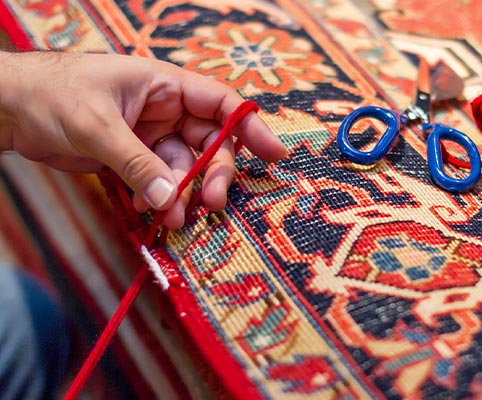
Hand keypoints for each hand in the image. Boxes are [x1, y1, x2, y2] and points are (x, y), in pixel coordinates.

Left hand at [0, 51, 285, 227]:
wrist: (10, 110)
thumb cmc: (51, 95)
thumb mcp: (97, 125)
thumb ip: (138, 162)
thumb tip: (173, 198)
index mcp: (164, 85)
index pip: (219, 103)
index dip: (250, 126)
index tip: (274, 154)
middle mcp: (165, 110)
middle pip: (209, 144)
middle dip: (213, 174)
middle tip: (211, 203)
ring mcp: (151, 136)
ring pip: (186, 169)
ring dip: (184, 193)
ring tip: (172, 214)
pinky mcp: (135, 159)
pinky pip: (162, 182)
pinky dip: (161, 198)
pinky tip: (150, 208)